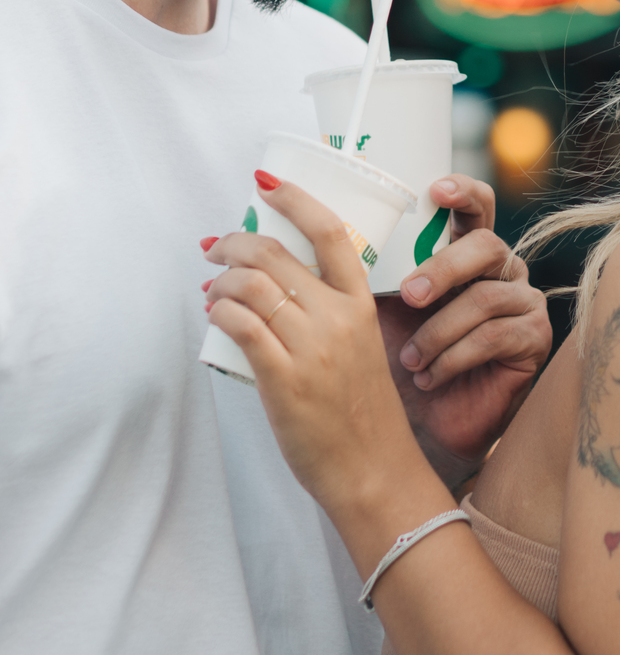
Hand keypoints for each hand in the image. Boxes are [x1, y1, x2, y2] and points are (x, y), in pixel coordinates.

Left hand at [204, 178, 416, 521]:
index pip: (330, 232)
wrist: (373, 470)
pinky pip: (240, 325)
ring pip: (252, 284)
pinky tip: (214, 314)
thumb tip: (271, 287)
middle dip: (234, 241)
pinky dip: (219, 311)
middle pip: (276, 254)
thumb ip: (327, 315)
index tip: (268, 184)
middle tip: (216, 247)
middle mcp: (338, 318)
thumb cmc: (363, 414)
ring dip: (221, 278)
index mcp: (362, 304)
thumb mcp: (360, 348)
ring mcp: (311, 347)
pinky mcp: (283, 378)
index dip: (296, 199)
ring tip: (212, 288)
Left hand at [377, 176, 551, 485]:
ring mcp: (524, 302)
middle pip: (485, 245)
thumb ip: (372, 270)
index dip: (462, 191)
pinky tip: (430, 376)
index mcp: (466, 252)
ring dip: (439, 330)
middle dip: (443, 268)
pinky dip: (455, 358)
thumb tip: (321, 232)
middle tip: (408, 295)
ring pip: (486, 297)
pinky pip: (497, 336)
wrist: (423, 427)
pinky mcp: (535, 339)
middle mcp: (502, 270)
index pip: (476, 206)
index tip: (435, 190)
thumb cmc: (399, 361)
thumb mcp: (379, 309)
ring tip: (409, 359)